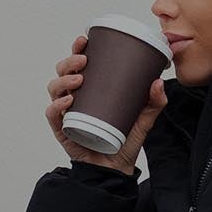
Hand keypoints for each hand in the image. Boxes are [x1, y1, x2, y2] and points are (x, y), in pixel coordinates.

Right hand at [47, 32, 167, 178]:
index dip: (77, 49)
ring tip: (79, 80)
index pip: (78, 64)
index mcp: (91, 89)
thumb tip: (158, 82)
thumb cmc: (125, 142)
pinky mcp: (63, 131)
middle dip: (69, 61)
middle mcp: (76, 99)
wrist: (117, 171)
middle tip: (84, 60)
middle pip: (62, 72)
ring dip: (63, 80)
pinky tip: (68, 101)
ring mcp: (67, 114)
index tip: (84, 40)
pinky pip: (53, 115)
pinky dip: (57, 105)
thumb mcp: (143, 120)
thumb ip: (153, 102)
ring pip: (54, 89)